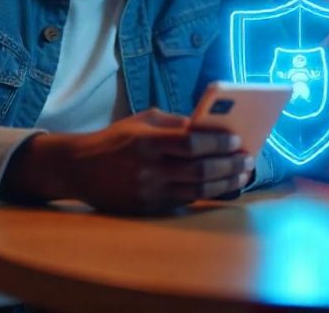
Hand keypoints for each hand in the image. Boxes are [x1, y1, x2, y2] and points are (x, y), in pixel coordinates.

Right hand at [2, 109, 253, 213]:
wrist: (80, 168)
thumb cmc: (117, 139)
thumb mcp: (143, 121)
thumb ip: (176, 124)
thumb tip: (212, 127)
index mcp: (147, 141)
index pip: (191, 143)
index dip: (217, 142)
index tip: (237, 139)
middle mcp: (148, 168)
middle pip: (199, 170)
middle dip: (230, 165)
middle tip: (249, 160)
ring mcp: (148, 191)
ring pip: (197, 191)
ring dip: (225, 184)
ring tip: (242, 176)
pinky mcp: (147, 208)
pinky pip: (184, 201)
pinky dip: (207, 194)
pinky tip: (222, 187)